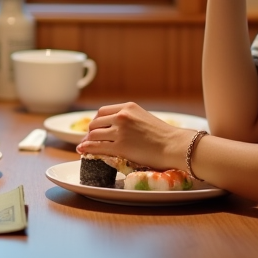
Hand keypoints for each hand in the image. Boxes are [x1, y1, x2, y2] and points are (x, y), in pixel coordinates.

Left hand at [75, 102, 196, 170]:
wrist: (174, 145)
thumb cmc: (164, 135)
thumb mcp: (144, 118)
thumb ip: (130, 119)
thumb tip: (118, 128)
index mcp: (128, 107)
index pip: (103, 111)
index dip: (96, 121)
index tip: (95, 128)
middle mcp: (122, 116)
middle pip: (96, 122)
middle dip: (90, 131)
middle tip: (89, 139)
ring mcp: (120, 131)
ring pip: (94, 134)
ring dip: (88, 141)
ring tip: (86, 147)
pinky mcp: (120, 146)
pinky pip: (97, 146)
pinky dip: (87, 148)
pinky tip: (83, 151)